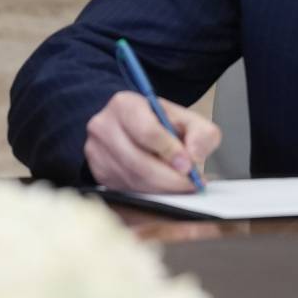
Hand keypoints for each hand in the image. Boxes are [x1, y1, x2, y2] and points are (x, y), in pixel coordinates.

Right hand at [84, 92, 221, 193]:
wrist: (133, 127)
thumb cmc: (159, 123)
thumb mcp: (187, 119)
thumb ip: (201, 133)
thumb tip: (194, 157)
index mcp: (125, 104)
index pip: (147, 131)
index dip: (170, 151)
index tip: (188, 166)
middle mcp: (104, 126)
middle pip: (138, 161)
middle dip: (169, 178)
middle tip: (190, 184)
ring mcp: (97, 151)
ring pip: (133, 179)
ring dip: (162, 188)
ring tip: (180, 185)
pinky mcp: (98, 172)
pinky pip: (126, 190)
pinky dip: (149, 193)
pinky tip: (163, 187)